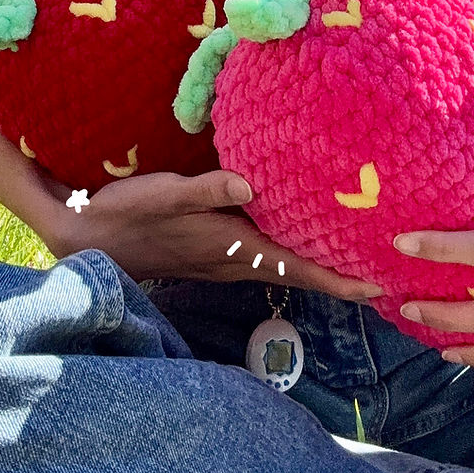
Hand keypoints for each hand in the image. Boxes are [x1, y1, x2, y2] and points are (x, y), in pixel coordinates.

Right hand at [35, 169, 382, 300]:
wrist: (90, 237)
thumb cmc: (130, 213)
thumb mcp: (166, 193)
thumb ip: (209, 190)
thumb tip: (254, 185)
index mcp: (234, 248)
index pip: (295, 268)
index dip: (336, 279)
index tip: (374, 287)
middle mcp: (236, 259)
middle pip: (298, 272)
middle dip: (340, 275)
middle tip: (382, 270)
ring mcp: (226, 257)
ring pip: (283, 265)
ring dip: (319, 265)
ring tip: (355, 254)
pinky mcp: (216, 248)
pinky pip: (267, 254)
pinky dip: (293, 251)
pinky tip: (301, 233)